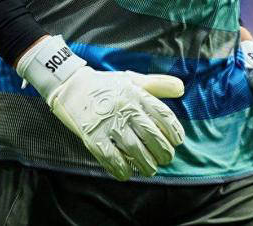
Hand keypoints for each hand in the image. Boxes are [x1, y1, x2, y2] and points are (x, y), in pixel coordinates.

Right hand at [17, 35, 185, 179]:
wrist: (70, 85)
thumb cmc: (105, 84)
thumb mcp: (132, 78)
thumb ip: (158, 84)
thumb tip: (182, 88)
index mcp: (136, 94)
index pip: (163, 115)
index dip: (174, 130)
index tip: (178, 141)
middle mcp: (125, 108)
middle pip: (151, 135)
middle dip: (162, 151)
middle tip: (166, 159)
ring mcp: (108, 123)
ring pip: (134, 148)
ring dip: (145, 163)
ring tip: (150, 169)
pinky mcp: (92, 136)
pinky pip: (110, 157)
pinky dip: (120, 168)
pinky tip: (126, 173)